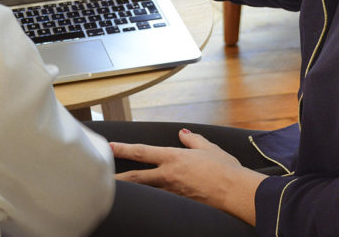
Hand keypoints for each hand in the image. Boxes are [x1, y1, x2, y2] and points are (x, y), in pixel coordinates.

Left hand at [111, 128, 263, 224]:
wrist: (235, 192)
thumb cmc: (225, 169)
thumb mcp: (208, 148)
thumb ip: (192, 140)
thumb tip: (183, 134)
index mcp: (173, 158)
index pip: (142, 152)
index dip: (123, 149)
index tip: (109, 147)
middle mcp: (169, 175)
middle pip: (137, 177)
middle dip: (118, 177)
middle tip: (102, 177)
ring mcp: (173, 192)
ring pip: (147, 190)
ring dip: (132, 190)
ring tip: (117, 191)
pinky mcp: (181, 204)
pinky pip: (162, 200)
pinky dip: (152, 200)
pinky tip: (145, 202)